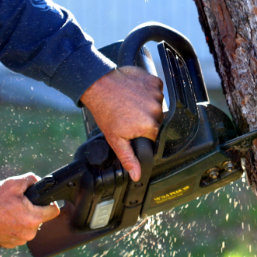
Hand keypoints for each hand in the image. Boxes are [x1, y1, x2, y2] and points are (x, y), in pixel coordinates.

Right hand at [0, 173, 59, 247]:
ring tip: (9, 212)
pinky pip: (20, 233)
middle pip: (41, 218)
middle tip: (18, 204)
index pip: (54, 211)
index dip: (49, 202)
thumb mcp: (12, 184)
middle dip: (33, 210)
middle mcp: (29, 233)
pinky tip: (4, 220)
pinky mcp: (11, 244)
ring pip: (30, 226)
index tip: (42, 200)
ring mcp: (20, 240)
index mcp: (33, 218)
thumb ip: (31, 179)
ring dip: (23, 219)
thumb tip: (40, 181)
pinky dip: (15, 227)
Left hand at [80, 66, 163, 180]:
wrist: (98, 85)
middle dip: (146, 119)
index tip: (134, 127)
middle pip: (158, 119)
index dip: (144, 133)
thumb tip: (137, 175)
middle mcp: (157, 110)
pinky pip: (157, 89)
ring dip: (148, 104)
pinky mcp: (154, 81)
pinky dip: (149, 91)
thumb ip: (129, 158)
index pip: (155, 135)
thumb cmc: (105, 111)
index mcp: (150, 126)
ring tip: (131, 103)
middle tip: (130, 115)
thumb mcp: (115, 139)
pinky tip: (135, 93)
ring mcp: (157, 94)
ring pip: (158, 104)